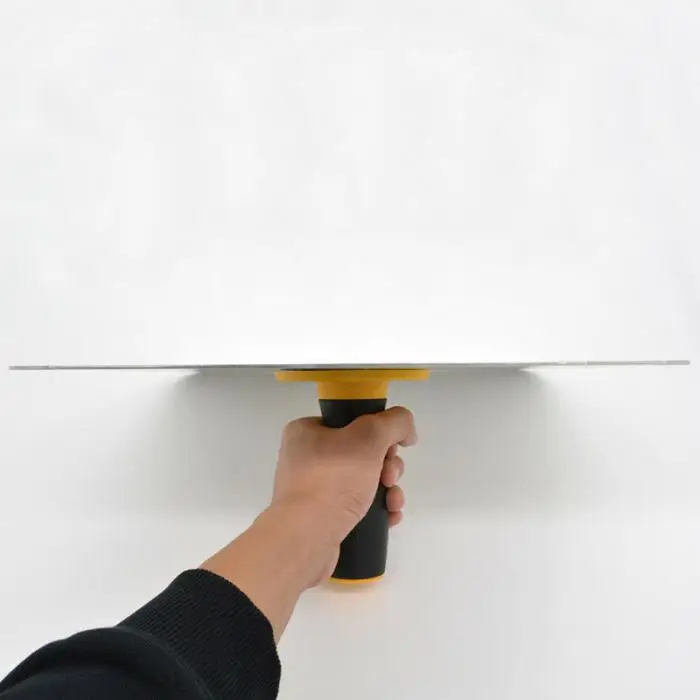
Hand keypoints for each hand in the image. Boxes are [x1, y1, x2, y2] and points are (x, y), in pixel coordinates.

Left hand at [271, 407, 417, 582]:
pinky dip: (377, 509)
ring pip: (363, 481)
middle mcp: (306, 458)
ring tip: (392, 502)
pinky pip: (357, 506)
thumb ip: (394, 422)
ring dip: (387, 489)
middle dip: (387, 465)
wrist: (306, 538)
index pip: (350, 422)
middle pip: (362, 452)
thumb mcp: (368, 437)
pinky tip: (389, 516)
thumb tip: (407, 431)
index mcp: (306, 432)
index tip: (391, 448)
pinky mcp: (322, 517)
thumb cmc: (333, 480)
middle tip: (389, 478)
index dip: (378, 433)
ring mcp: (313, 490)